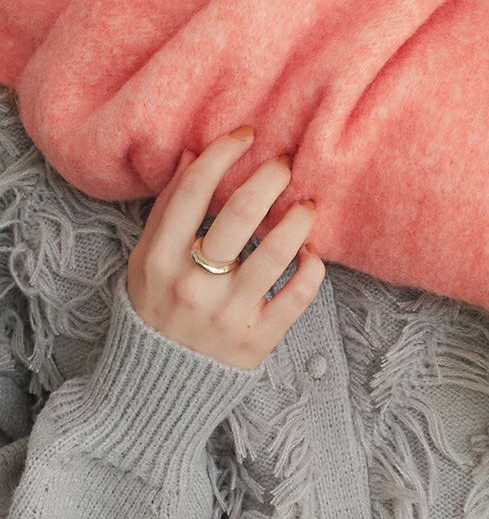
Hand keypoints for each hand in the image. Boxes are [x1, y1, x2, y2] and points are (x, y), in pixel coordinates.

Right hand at [126, 129, 325, 369]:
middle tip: (285, 164)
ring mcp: (227, 314)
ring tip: (307, 204)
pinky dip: (312, 268)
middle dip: (270, 178)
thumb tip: (192, 153)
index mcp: (158, 259)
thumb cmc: (155, 307)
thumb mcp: (145, 257)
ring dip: (299, 219)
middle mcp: (192, 285)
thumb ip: (168, 207)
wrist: (156, 383)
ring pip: (276, 252)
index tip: (246, 135)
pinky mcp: (257, 340)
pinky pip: (298, 296)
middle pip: (241, 214)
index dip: (224, 153)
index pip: (194, 190)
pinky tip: (311, 252)